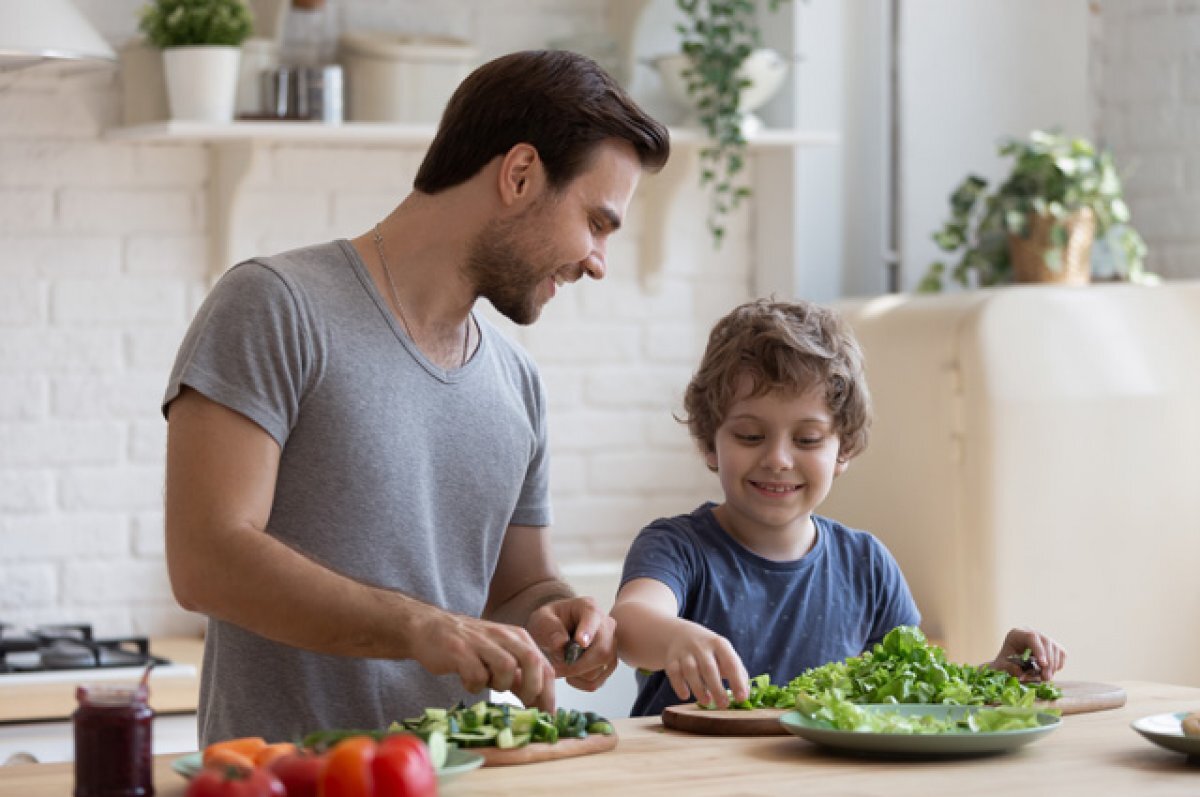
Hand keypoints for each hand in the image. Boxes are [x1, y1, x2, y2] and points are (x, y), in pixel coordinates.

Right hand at [412, 608, 555, 710]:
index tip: (547, 715)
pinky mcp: (459, 650)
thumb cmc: (468, 647)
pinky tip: (468, 680)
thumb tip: (538, 705)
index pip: (544, 664)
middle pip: (532, 661)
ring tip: (487, 683)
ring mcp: (481, 641)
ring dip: (500, 684)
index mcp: (517, 637)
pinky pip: (477, 675)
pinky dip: (475, 685)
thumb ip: (517, 676)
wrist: (429, 627)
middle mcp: (503, 635)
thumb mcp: (499, 656)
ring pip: (507, 667)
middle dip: (532, 688)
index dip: (549, 693)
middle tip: (522, 702)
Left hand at [526, 596, 616, 693]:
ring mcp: (611, 646)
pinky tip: (569, 674)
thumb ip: (549, 628)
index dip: (588, 631)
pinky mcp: (608, 664)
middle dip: (577, 665)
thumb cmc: (550, 622)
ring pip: (600, 668)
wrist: (556, 630)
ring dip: (576, 674)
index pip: (593, 618)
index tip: (580, 642)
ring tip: (560, 666)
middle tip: (555, 668)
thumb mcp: (542, 619)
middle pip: (602, 650)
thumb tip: (561, 644)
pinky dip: (579, 683)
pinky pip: (597, 681)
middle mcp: (606, 626)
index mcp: (589, 608)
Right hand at [661, 623, 748, 708]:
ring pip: (690, 670)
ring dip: (699, 688)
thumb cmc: (709, 651)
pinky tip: (685, 695)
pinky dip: (678, 685)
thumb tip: (745, 694)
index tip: (742, 698)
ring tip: (707, 702)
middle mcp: (701, 646)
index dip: (737, 680)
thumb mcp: (724, 654)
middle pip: (709, 667)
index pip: (730, 662)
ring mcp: (684, 652)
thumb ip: (737, 672)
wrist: (679, 635)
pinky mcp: (671, 660)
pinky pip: (673, 672)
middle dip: (717, 688)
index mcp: (719, 644)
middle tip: (724, 705)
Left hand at [990, 626, 1066, 680]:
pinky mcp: (1052, 646)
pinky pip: (1061, 654)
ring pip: (1056, 648)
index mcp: (1017, 633)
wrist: (1009, 663)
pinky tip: (1049, 672)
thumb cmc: (1004, 663)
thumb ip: (1007, 668)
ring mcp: (1043, 638)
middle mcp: (1032, 632)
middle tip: (1045, 677)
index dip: (1039, 650)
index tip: (1042, 664)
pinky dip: (1058, 665)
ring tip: (1045, 678)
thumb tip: (1019, 671)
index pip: (1031, 637)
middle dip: (1048, 662)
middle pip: (1046, 642)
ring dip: (1054, 665)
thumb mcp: (1000, 665)